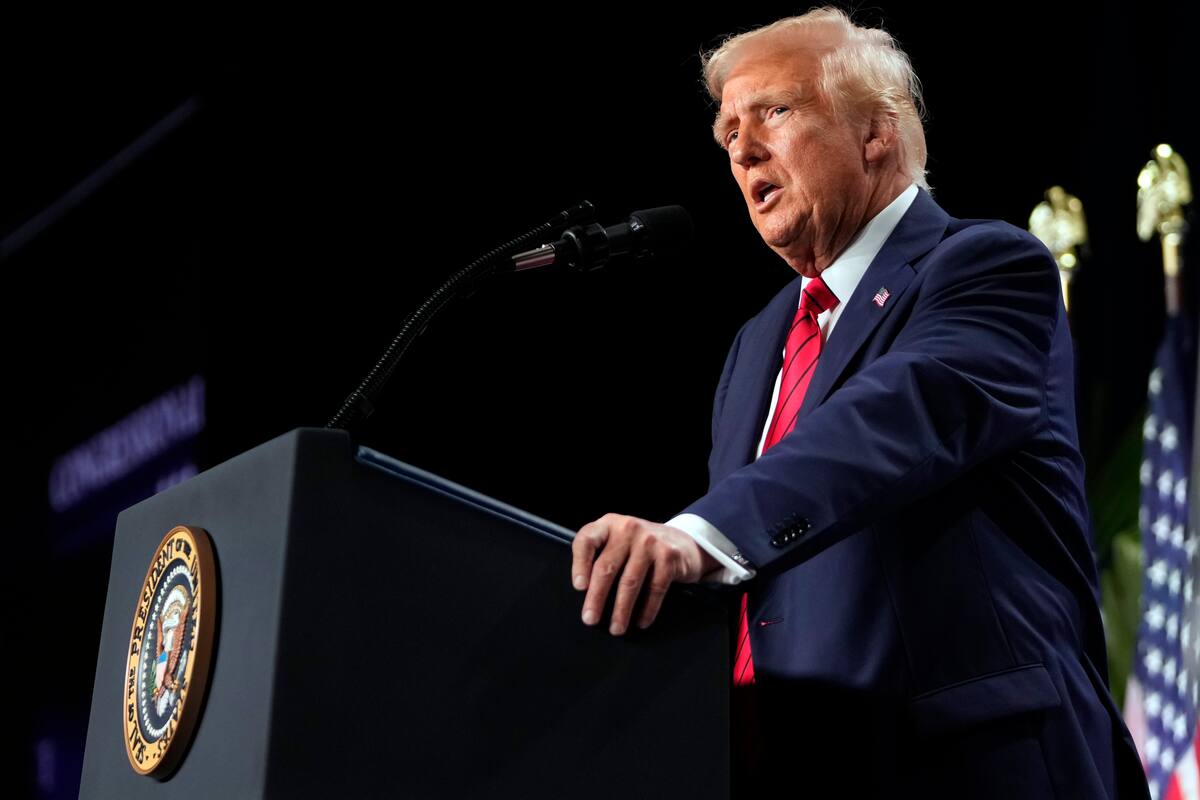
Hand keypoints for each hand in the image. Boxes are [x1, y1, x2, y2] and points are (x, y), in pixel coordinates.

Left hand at [571, 513, 719, 634]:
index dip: (579, 565)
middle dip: (596, 597)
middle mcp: (628, 528)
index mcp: (609, 524)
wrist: (683, 542)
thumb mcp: (619, 541)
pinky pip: (654, 589)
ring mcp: (650, 541)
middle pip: (606, 567)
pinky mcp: (668, 556)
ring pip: (630, 582)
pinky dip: (647, 609)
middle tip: (590, 619)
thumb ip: (601, 556)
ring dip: (621, 610)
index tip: (579, 587)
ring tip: (616, 628)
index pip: (586, 540)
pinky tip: (640, 621)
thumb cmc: (641, 548)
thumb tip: (586, 595)